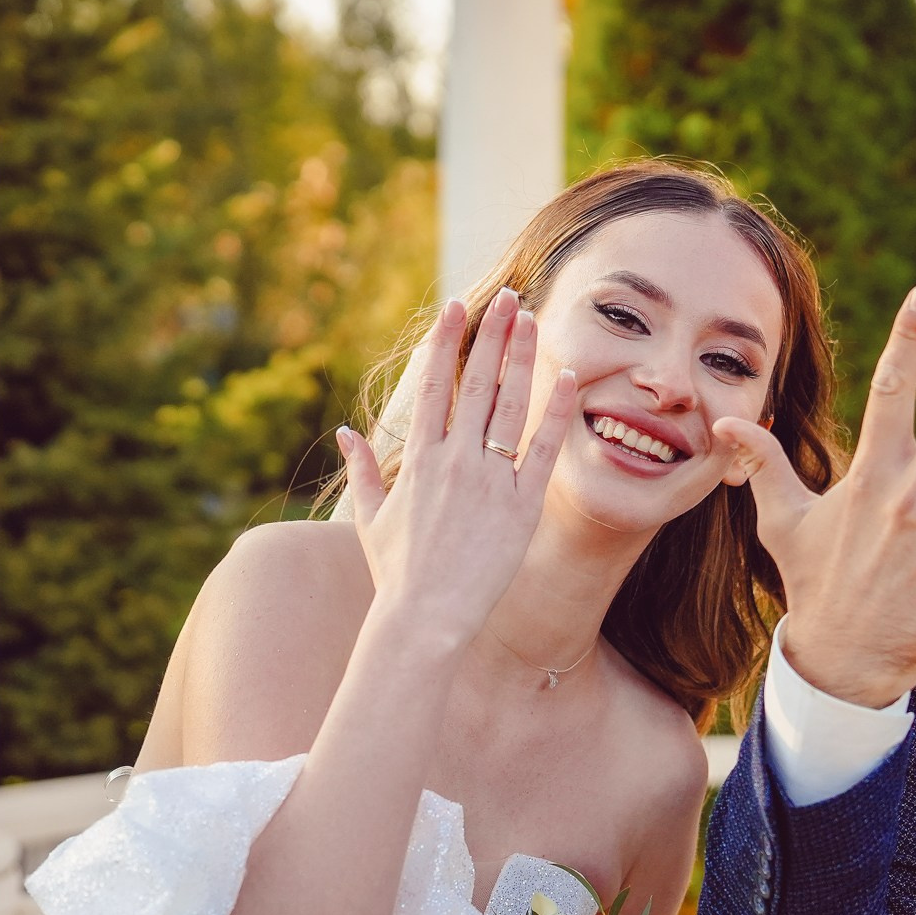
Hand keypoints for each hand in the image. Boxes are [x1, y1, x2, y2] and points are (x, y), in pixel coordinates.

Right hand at [335, 290, 577, 654]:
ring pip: (510, 404)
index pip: (434, 384)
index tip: (456, 306)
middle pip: (476, 382)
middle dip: (492, 334)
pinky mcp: (521, 505)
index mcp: (418, 458)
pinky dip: (555, 411)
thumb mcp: (371, 517)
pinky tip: (568, 377)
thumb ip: (363, 470)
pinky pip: (542, 449)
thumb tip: (347, 433)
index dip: (447, 341)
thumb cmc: (396, 573)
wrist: (424, 618)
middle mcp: (453, 460)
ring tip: (533, 319)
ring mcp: (489, 480)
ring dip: (522, 357)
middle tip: (508, 296)